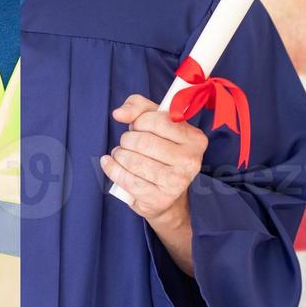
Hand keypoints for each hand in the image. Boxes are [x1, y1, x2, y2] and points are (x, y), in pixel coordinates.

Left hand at [104, 93, 207, 225]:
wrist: (166, 194)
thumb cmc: (160, 151)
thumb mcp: (154, 122)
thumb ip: (138, 106)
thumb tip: (118, 114)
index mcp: (195, 139)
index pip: (160, 121)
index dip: (140, 121)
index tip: (137, 127)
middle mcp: (191, 161)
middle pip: (144, 142)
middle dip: (127, 140)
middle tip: (126, 143)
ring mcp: (177, 182)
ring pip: (134, 161)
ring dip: (119, 155)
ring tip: (119, 154)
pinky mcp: (160, 200)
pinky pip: (128, 180)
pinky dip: (112, 169)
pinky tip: (109, 164)